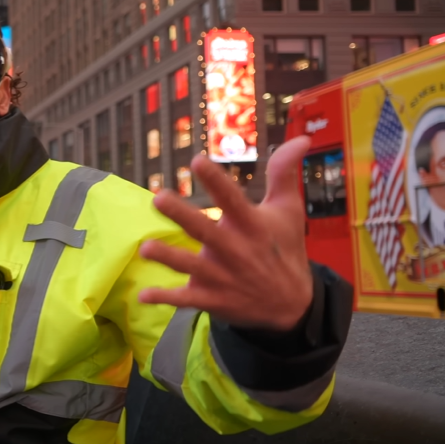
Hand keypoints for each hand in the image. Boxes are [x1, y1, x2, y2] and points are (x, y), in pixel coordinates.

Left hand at [138, 136, 313, 330]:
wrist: (292, 305)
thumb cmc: (284, 248)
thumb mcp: (288, 210)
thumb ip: (284, 173)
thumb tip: (301, 138)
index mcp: (252, 226)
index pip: (232, 200)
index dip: (216, 181)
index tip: (198, 161)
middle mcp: (236, 251)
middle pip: (205, 231)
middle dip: (182, 216)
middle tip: (159, 199)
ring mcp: (222, 277)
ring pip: (191, 267)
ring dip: (169, 258)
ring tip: (145, 248)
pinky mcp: (213, 299)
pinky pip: (186, 300)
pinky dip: (165, 299)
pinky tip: (143, 295)